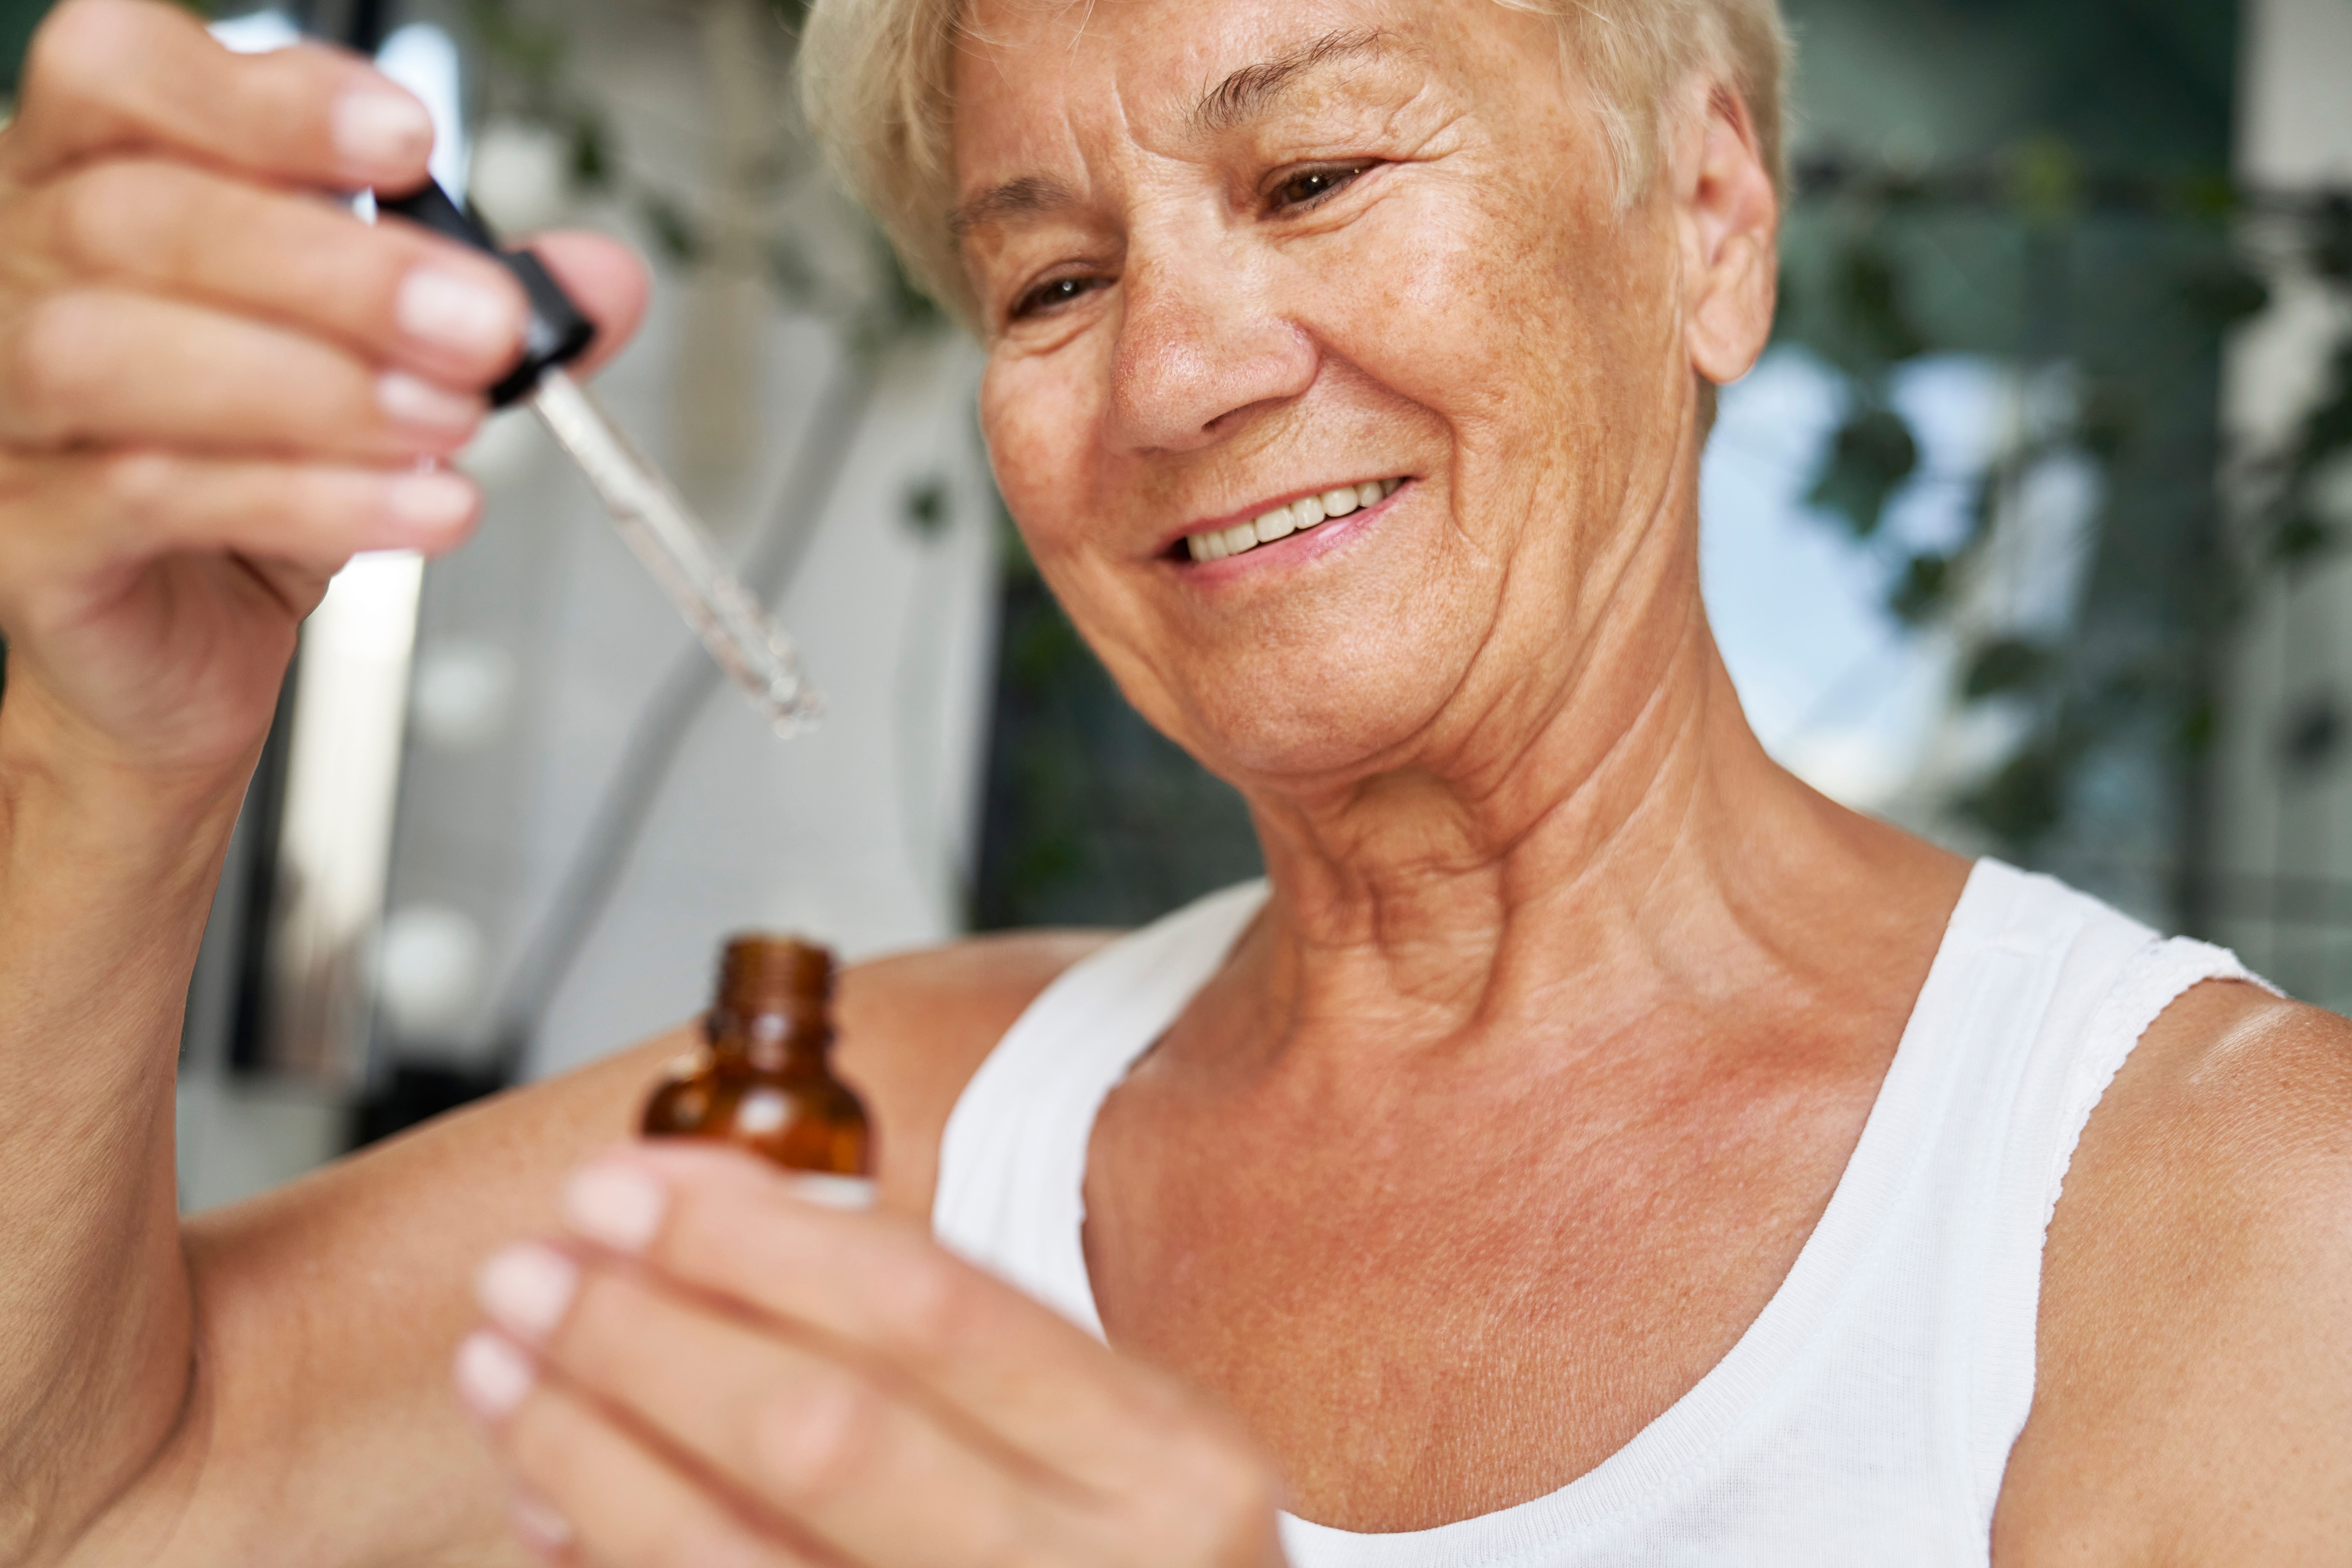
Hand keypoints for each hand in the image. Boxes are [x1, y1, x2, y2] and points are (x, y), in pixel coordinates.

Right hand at [0, 0, 646, 783]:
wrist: (178, 637)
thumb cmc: (251, 471)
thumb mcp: (375, 365)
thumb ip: (480, 305)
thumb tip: (603, 280)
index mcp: (85, 186)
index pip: (121, 72)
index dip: (262, 97)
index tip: (407, 142)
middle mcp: (20, 275)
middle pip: (142, 217)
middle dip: (341, 272)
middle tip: (483, 331)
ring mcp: (6, 408)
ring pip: (122, 355)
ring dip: (320, 387)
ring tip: (449, 424)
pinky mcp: (28, 537)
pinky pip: (150, 495)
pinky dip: (311, 499)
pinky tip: (421, 508)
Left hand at [456, 1144, 1287, 1567]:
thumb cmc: (1118, 1548)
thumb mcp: (1100, 1433)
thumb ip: (943, 1340)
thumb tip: (712, 1223)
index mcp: (1161, 1458)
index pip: (930, 1306)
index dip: (754, 1238)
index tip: (625, 1186)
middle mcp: (1091, 1566)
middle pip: (820, 1428)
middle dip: (646, 1337)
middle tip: (530, 1272)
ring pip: (732, 1553)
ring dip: (591, 1452)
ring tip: (502, 1368)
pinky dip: (610, 1559)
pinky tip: (549, 1508)